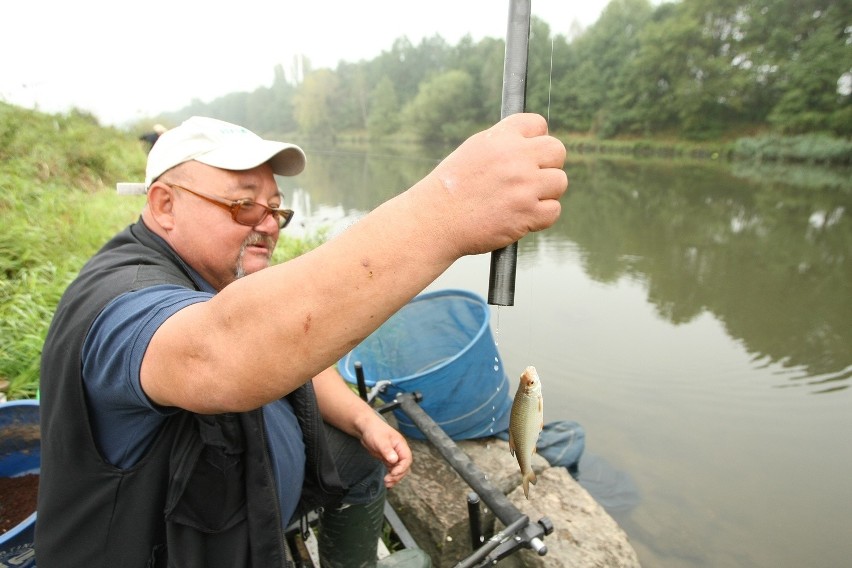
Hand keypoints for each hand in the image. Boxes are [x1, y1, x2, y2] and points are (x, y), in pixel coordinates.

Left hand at [358, 413, 412, 487]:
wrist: (365, 428)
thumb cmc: (374, 430)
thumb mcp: (380, 440)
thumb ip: (387, 450)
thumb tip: (394, 460)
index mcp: (401, 445)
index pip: (407, 459)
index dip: (402, 468)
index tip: (393, 473)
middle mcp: (399, 451)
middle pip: (404, 467)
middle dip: (398, 475)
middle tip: (388, 480)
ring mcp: (394, 456)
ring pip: (398, 470)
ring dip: (394, 478)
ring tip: (387, 484)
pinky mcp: (387, 459)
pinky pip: (392, 470)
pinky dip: (391, 476)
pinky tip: (386, 482)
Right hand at [422, 113, 567, 256]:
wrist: (435, 220)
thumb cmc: (451, 189)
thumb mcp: (473, 151)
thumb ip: (503, 143)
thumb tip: (531, 141)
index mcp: (500, 138)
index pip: (538, 124)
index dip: (536, 140)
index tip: (529, 154)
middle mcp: (515, 158)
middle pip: (557, 151)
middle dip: (548, 165)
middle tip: (530, 179)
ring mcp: (524, 186)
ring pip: (559, 182)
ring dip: (546, 192)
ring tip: (522, 200)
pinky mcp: (528, 214)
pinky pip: (554, 210)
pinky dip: (541, 217)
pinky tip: (521, 217)